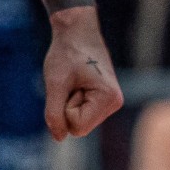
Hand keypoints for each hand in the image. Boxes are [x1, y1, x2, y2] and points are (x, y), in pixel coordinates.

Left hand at [43, 8, 123, 138]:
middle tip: (73, 82)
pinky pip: (81, 113)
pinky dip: (73, 100)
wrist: (77, 31)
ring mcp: (111, 100)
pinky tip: (78, 82)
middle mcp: (115, 102)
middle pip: (80, 126)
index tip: (71, 85)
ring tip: (75, 81)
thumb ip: (55, 114)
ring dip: (70, 103)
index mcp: (109, 99)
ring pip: (79, 121)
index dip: (65, 109)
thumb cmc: (67, 54)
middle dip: (68, 107)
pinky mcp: (104, 98)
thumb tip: (59, 138)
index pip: (77, 127)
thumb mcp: (55, 85)